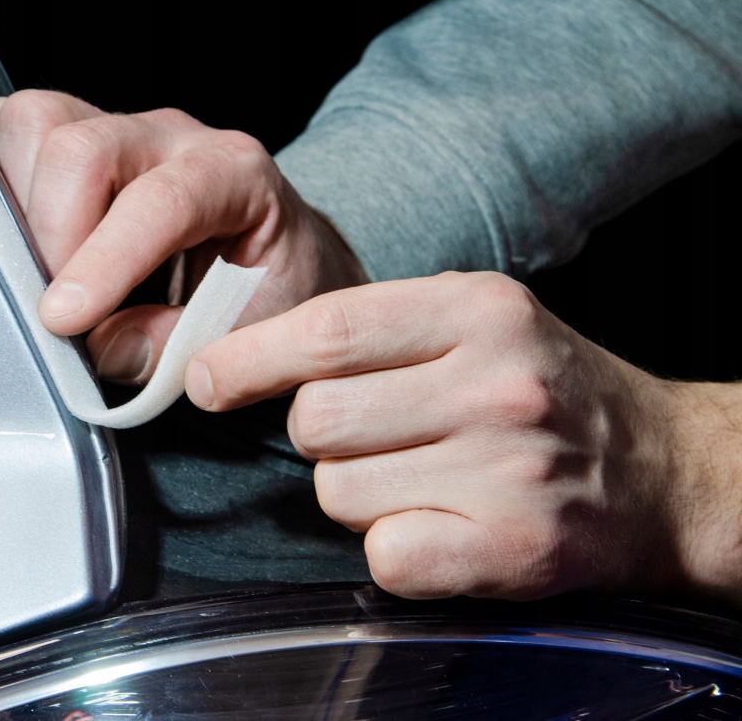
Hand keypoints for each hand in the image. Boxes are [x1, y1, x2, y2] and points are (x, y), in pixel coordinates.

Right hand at [0, 90, 366, 382]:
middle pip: (83, 148)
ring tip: (39, 276)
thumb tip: (106, 348)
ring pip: (34, 126)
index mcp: (234, 174)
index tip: (64, 320)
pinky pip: (10, 133)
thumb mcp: (253, 330)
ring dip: (17, 209)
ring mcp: (119, 129)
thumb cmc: (269, 287)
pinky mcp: (74, 135)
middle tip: (56, 313)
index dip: (104, 261)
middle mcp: (172, 137)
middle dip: (50, 239)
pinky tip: (21, 243)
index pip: (160, 201)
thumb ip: (182, 343)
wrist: (272, 253)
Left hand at [184, 270, 741, 601]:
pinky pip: (384, 555)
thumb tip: (235, 355)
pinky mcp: (515, 546)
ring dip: (357, 493)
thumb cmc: (543, 390)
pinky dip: (392, 547)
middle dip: (322, 436)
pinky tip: (436, 524)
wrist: (660, 471)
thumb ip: (372, 329)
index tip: (205, 379)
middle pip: (317, 420)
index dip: (249, 358)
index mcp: (477, 310)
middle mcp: (496, 383)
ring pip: (339, 491)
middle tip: (375, 436)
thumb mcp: (474, 322)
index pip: (328, 329)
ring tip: (422, 478)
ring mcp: (509, 468)